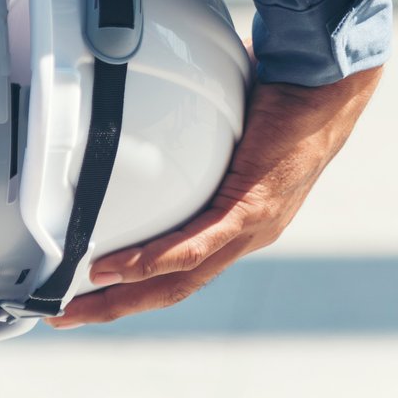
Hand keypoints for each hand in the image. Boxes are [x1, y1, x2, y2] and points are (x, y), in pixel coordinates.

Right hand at [52, 64, 382, 326]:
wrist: (328, 82)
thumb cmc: (283, 94)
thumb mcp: (225, 123)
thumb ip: (190, 128)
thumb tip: (152, 101)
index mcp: (244, 221)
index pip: (183, 269)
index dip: (138, 287)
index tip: (94, 293)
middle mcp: (249, 234)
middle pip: (175, 287)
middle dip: (118, 306)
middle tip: (68, 315)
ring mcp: (253, 225)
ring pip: (182, 278)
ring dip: (127, 294)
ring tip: (81, 302)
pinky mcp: (254, 205)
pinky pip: (199, 243)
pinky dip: (156, 259)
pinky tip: (119, 268)